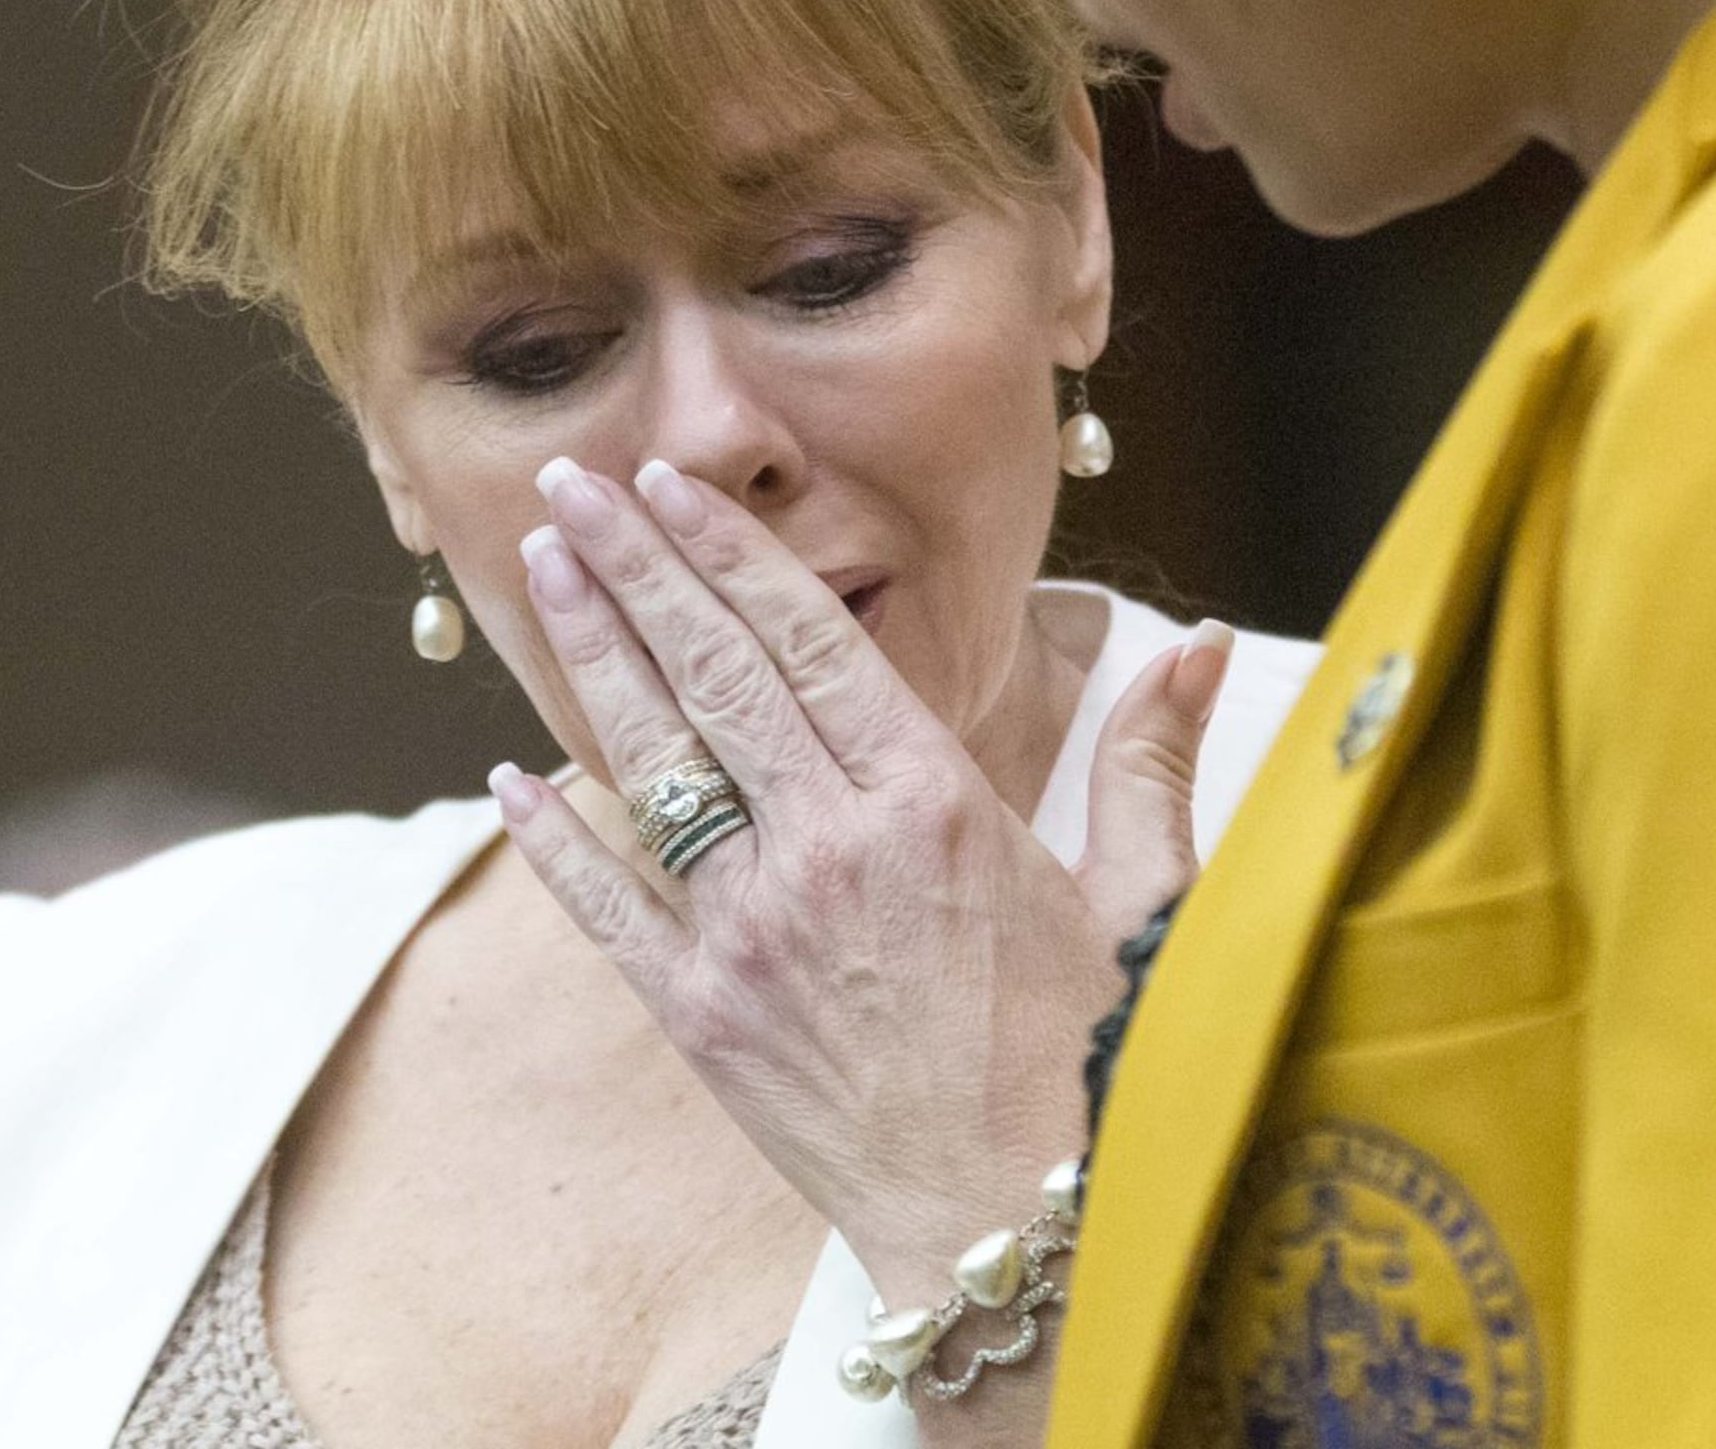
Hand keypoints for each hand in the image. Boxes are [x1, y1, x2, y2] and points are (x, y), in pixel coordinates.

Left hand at [489, 455, 1233, 1295]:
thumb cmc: (1094, 1065)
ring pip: (650, 763)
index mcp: (935, 802)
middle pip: (713, 673)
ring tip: (541, 571)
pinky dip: (554, 840)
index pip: (809, 640)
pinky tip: (510, 779)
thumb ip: (1149, 761)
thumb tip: (1206, 644)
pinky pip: (608, 906)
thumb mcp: (1143, 901)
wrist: (1014, 1230)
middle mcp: (830, 848)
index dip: (730, 553)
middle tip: (571, 486)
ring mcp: (753, 932)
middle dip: (634, 568)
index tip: (671, 485)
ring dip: (590, 659)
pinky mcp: (703, 1018)